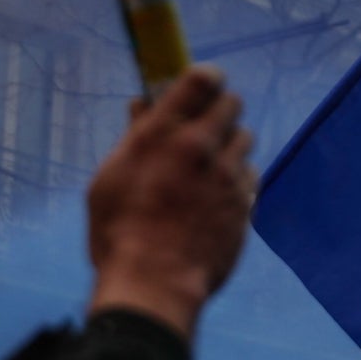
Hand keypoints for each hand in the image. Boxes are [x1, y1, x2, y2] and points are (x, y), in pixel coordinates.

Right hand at [86, 66, 254, 340]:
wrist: (154, 283)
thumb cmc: (118, 232)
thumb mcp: (109, 179)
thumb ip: (132, 137)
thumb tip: (141, 107)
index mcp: (162, 133)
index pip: (201, 78)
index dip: (205, 77)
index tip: (200, 86)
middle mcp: (201, 146)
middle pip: (232, 103)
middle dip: (219, 111)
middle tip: (204, 129)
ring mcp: (228, 175)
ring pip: (246, 139)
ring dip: (231, 147)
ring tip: (209, 168)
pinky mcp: (245, 203)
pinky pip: (251, 176)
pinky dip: (238, 181)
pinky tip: (217, 199)